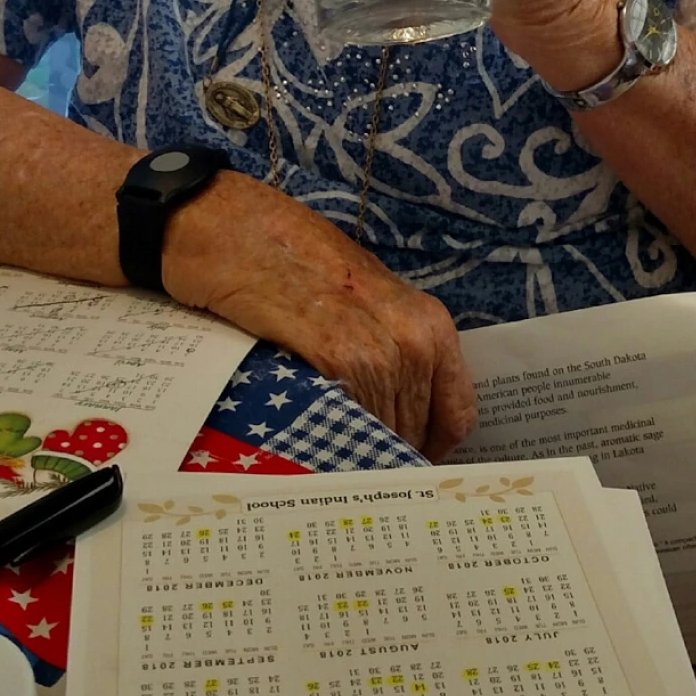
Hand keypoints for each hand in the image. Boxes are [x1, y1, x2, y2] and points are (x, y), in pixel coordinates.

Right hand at [162, 170, 475, 459]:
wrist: (238, 231)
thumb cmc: (296, 262)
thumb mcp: (366, 300)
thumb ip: (392, 348)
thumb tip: (399, 413)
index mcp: (431, 324)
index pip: (458, 415)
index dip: (434, 448)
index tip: (407, 462)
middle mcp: (415, 341)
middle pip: (416, 433)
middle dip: (388, 453)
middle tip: (356, 464)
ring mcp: (377, 352)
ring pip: (382, 436)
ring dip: (358, 454)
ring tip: (329, 456)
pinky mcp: (334, 359)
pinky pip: (348, 425)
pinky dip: (332, 443)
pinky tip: (312, 444)